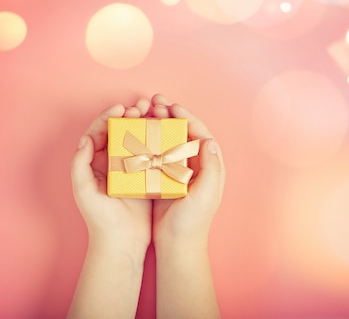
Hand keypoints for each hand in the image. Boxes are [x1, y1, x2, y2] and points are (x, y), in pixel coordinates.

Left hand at [70, 99, 152, 256]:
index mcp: (95, 162)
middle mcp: (112, 161)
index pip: (100, 132)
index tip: (121, 108)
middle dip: (129, 115)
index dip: (109, 116)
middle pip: (120, 131)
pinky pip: (150, 152)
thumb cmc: (99, 219)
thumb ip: (80, 165)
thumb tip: (85, 139)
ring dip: (144, 123)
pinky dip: (156, 140)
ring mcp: (130, 167)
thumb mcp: (84, 192)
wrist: (122, 243)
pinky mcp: (146, 174)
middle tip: (141, 106)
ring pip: (137, 138)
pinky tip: (164, 132)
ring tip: (153, 113)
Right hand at [149, 94, 225, 250]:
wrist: (177, 246)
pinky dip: (149, 140)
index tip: (172, 106)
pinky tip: (138, 133)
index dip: (187, 117)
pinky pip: (157, 151)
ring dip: (158, 123)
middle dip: (170, 115)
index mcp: (209, 165)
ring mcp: (179, 169)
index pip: (199, 133)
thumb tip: (209, 141)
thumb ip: (210, 168)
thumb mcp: (205, 195)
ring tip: (145, 111)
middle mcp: (196, 164)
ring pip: (169, 138)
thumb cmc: (193, 222)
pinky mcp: (164, 177)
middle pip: (183, 131)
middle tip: (155, 102)